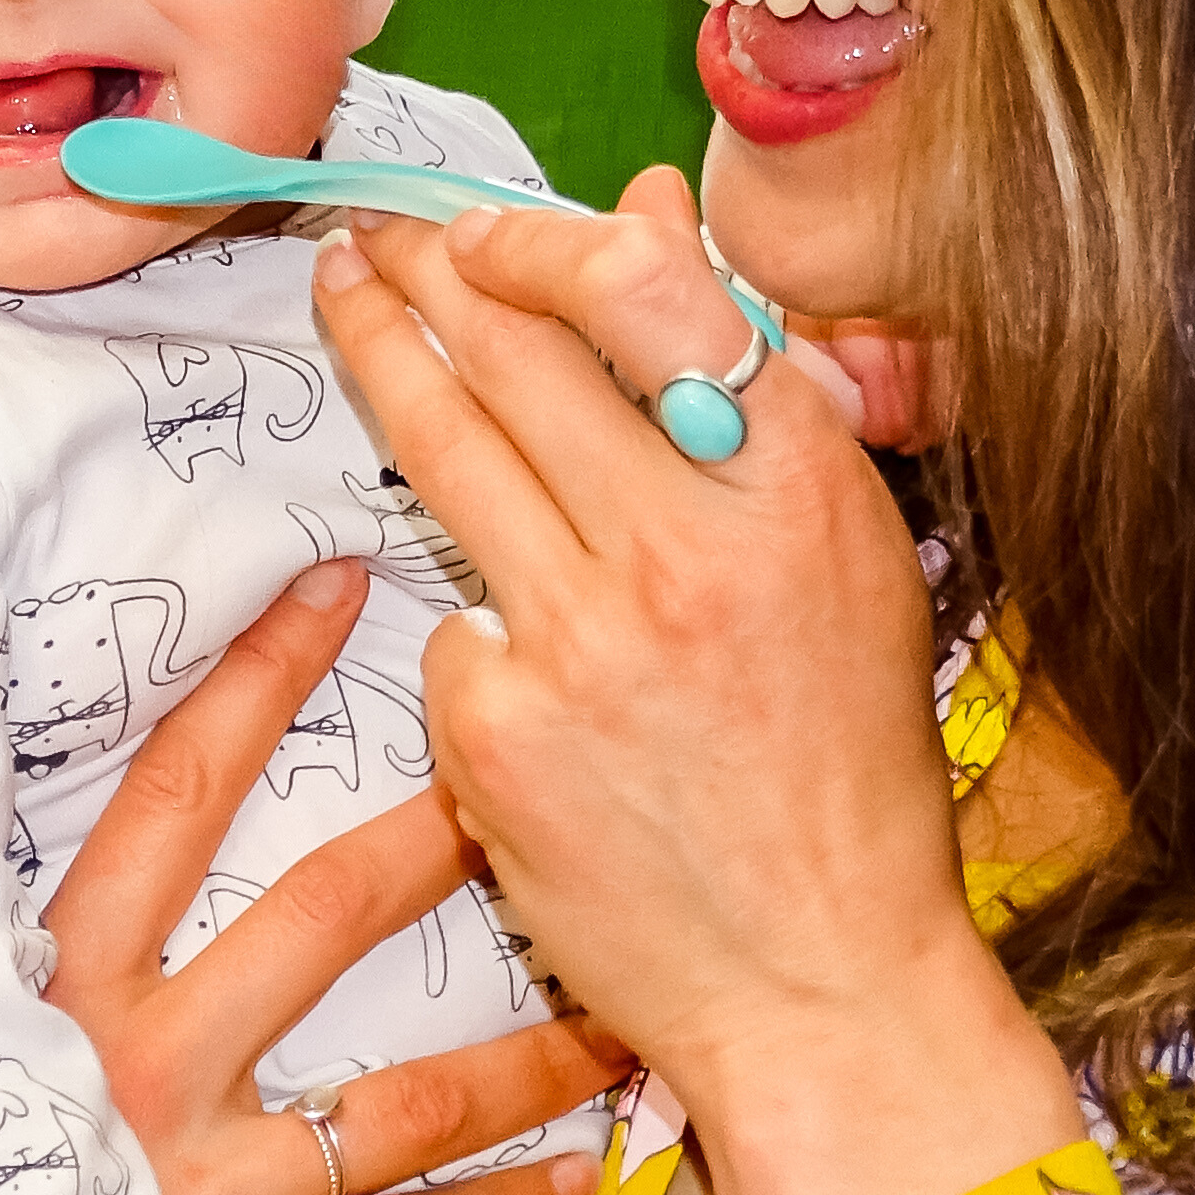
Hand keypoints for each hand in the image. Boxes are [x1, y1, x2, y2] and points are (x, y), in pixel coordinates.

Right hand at [41, 559, 630, 1194]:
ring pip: (404, 1100)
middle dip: (435, 844)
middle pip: (312, 924)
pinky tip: (580, 1182)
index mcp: (52, 996)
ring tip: (621, 1015)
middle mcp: (134, 1076)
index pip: (162, 806)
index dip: (248, 689)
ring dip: (527, 1056)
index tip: (336, 588)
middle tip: (538, 776)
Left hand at [310, 173, 1077, 1194]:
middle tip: (373, 232)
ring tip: (346, 302)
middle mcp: (685, 553)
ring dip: (384, 362)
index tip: (481, 226)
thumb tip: (646, 216)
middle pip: (512, 358)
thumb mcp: (848, 556)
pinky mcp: (495, 734)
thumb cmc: (845, 765)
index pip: (640, 294)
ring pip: (445, 459)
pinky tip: (521, 655)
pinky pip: (451, 625)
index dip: (535, 240)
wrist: (818, 978)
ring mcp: (578, 644)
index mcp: (795, 494)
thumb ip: (749, 387)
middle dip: (424, 275)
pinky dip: (476, 620)